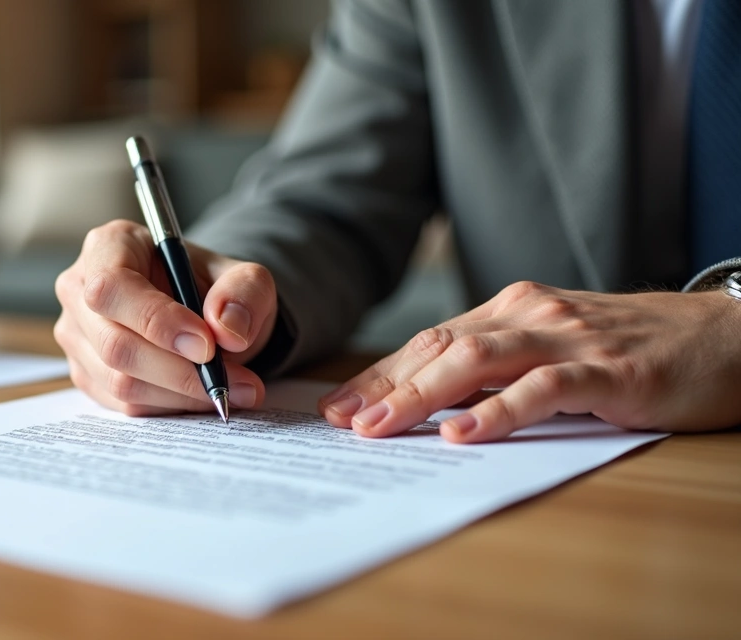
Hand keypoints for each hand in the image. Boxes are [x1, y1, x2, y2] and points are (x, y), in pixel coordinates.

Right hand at [54, 220, 277, 414]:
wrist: (203, 315)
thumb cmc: (212, 288)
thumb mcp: (245, 278)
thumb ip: (244, 293)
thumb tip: (227, 331)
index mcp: (109, 246)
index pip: (113, 287)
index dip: (157, 321)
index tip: (207, 345)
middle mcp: (80, 289)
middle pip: (115, 344)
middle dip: (178, 371)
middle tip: (229, 382)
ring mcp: (76, 335)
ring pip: (120, 381)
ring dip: (180, 394)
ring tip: (228, 389)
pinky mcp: (85, 373)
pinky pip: (124, 403)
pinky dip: (169, 405)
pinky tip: (199, 394)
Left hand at [319, 281, 740, 442]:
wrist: (725, 338)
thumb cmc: (631, 350)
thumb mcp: (553, 350)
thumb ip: (500, 368)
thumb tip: (433, 407)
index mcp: (511, 309)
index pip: (429, 341)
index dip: (379, 375)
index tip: (337, 407)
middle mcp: (531, 314)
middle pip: (440, 348)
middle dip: (384, 386)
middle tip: (342, 423)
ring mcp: (569, 339)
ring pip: (478, 361)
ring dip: (421, 396)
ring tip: (380, 427)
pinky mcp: (608, 369)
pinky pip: (543, 388)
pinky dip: (499, 411)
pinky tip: (463, 434)